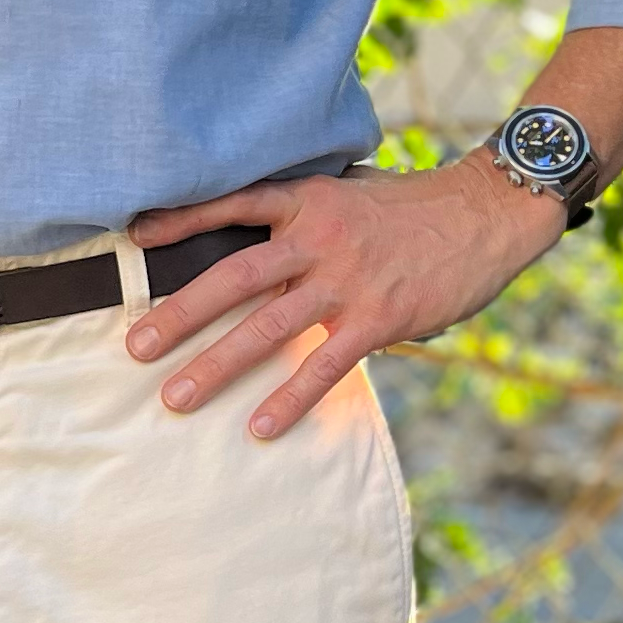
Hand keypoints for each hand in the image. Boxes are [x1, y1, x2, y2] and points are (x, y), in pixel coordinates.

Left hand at [123, 148, 565, 438]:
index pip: (233, 205)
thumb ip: (303, 214)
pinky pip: (324, 365)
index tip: (137, 237)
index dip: (183, 220)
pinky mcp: (378, 318)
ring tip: (174, 397)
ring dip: (216, 365)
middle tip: (136, 345)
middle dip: (180, 313)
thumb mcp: (350, 194)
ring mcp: (347, 280)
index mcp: (307, 202)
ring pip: (267, 327)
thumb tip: (255, 237)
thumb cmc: (411, 208)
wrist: (486, 214)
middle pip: (234, 277)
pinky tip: (258, 427)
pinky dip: (289, 398)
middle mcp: (318, 239)